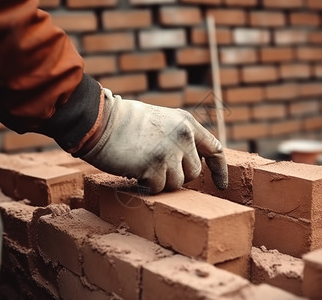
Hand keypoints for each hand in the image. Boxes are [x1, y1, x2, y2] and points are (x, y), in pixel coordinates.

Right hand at [81, 88, 227, 193]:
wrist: (100, 121)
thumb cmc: (126, 123)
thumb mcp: (162, 122)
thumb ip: (180, 138)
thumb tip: (192, 162)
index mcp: (187, 123)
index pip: (214, 149)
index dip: (220, 169)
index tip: (222, 185)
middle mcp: (183, 135)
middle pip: (194, 173)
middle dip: (176, 175)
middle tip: (155, 165)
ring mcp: (170, 151)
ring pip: (177, 183)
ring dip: (160, 180)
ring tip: (142, 163)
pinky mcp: (154, 166)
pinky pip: (158, 188)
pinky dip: (146, 185)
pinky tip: (134, 170)